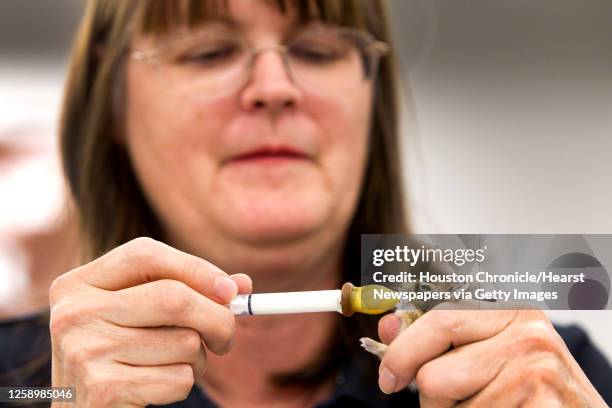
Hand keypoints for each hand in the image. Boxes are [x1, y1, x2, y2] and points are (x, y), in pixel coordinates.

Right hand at [49, 237, 251, 406]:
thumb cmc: (120, 356)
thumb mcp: (143, 315)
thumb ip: (188, 292)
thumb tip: (241, 285)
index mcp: (78, 284)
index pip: (146, 255)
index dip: (196, 269)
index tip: (232, 290)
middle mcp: (74, 313)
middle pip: (174, 298)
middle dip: (217, 318)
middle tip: (225, 337)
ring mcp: (84, 351)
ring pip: (184, 342)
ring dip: (197, 358)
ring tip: (174, 364)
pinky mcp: (102, 389)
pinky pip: (178, 379)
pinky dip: (184, 384)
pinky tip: (157, 387)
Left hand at [377, 307, 607, 406]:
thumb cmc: (529, 384)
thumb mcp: (485, 350)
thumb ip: (436, 337)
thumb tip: (387, 326)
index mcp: (510, 308)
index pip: (438, 320)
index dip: (402, 353)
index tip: (389, 377)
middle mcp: (527, 332)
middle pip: (434, 375)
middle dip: (431, 398)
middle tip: (451, 402)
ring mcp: (538, 370)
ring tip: (492, 405)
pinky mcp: (542, 406)